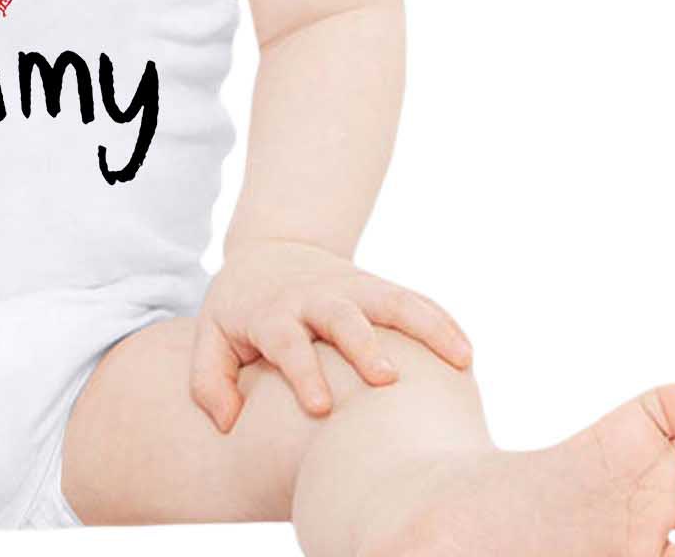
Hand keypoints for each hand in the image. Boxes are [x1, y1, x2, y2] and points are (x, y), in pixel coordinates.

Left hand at [190, 239, 472, 431]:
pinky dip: (439, 320)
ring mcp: (350, 288)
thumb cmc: (241, 310)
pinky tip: (465, 352)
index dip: (302, 371)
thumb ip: (209, 382)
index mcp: (271, 313)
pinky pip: (413, 300)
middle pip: (341, 315)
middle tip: (386, 380)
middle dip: (364, 345)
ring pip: (390, 300)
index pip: (285, 339)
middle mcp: (314, 297)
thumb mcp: (211, 337)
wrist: (269, 252)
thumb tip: (228, 422)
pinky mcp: (375, 287)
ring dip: (423, 326)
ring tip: (458, 358)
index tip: (321, 407)